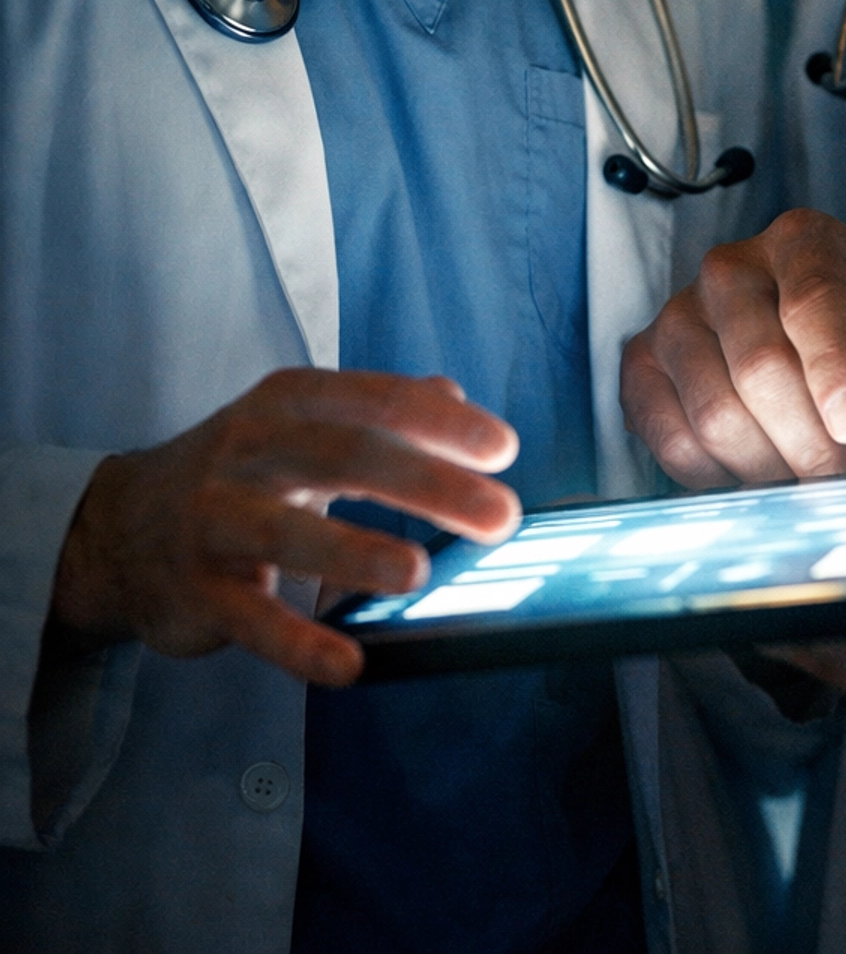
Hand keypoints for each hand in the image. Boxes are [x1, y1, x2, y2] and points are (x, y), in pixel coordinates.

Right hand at [49, 368, 519, 686]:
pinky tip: (348, 666)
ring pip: (291, 531)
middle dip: (430, 484)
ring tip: (417, 574)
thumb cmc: (239, 471)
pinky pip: (253, 619)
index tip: (505, 451)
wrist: (118, 527)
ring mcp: (218, 518)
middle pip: (348, 456)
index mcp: (289, 401)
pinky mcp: (197, 589)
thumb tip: (456, 400)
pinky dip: (300, 644)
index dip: (442, 425)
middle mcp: (250, 448)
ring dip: (357, 552)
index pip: (375, 401)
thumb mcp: (301, 424)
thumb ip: (378, 412)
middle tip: (500, 517)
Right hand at [621, 208, 845, 487]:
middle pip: (759, 368)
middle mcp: (730, 268)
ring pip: (713, 413)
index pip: (812, 301)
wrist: (807, 350)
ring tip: (803, 476)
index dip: (833, 368)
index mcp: (804, 243)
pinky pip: (670, 439)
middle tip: (842, 482)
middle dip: (808, 443)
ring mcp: (677, 314)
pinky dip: (718, 476)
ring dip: (768, 467)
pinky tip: (755, 469)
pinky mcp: (642, 364)